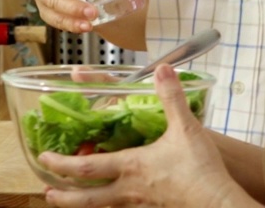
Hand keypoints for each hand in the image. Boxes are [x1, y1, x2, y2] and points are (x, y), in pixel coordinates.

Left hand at [38, 65, 247, 207]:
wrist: (220, 204)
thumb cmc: (201, 169)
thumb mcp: (186, 128)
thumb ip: (171, 97)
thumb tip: (162, 69)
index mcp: (131, 166)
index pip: (87, 168)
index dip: (62, 164)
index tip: (44, 159)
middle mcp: (130, 190)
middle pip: (87, 198)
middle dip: (63, 196)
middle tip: (46, 192)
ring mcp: (140, 205)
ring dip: (82, 206)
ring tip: (67, 204)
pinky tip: (109, 206)